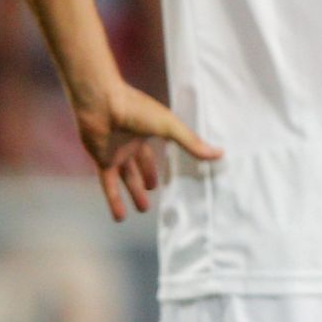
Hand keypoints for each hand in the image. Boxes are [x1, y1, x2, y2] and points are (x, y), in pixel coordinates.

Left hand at [72, 82, 221, 221]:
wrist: (101, 104)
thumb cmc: (137, 109)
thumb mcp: (169, 127)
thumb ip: (192, 143)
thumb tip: (220, 154)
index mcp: (149, 130)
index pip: (160, 148)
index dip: (165, 160)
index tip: (176, 171)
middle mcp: (132, 142)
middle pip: (141, 165)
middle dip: (147, 178)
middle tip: (155, 191)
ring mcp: (116, 152)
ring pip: (127, 178)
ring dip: (134, 193)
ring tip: (143, 210)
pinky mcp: (102, 162)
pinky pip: (109, 185)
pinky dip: (114, 201)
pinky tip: (120, 218)